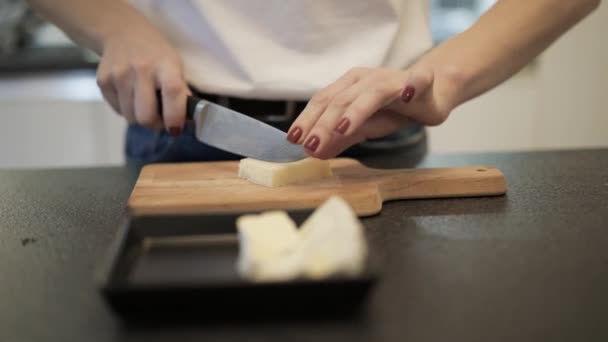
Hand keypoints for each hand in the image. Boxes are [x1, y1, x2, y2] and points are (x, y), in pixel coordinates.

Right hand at [96, 24, 189, 134]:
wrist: (122, 33)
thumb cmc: (156, 54)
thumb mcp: (175, 65)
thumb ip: (181, 91)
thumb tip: (187, 120)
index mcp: (165, 64)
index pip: (172, 93)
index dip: (175, 116)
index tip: (176, 129)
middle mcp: (140, 69)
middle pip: (146, 116)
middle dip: (156, 125)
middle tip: (162, 121)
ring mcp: (119, 75)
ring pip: (131, 118)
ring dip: (141, 118)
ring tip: (146, 103)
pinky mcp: (103, 82)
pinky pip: (118, 111)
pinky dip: (127, 110)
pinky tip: (132, 95)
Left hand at [287, 65, 461, 158]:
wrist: (432, 93)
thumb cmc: (393, 109)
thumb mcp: (363, 127)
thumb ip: (339, 139)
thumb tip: (313, 152)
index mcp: (348, 86)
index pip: (323, 101)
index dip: (307, 120)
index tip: (293, 140)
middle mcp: (366, 79)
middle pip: (341, 99)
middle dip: (324, 123)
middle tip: (311, 144)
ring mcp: (392, 79)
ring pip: (371, 93)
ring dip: (356, 110)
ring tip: (342, 129)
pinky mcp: (420, 81)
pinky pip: (417, 81)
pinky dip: (412, 86)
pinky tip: (408, 95)